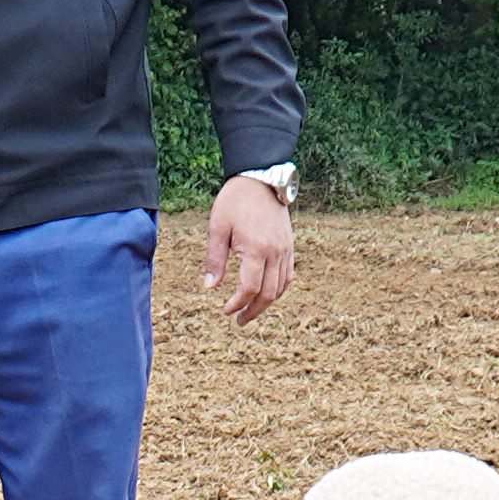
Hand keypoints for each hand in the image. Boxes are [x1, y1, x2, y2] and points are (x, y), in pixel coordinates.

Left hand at [204, 175, 293, 321]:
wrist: (260, 178)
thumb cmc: (235, 201)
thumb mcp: (218, 228)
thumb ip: (215, 259)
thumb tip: (209, 287)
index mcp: (256, 249)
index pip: (250, 288)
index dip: (238, 303)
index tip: (226, 311)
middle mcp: (275, 252)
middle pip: (269, 294)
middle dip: (253, 311)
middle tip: (239, 321)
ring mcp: (285, 249)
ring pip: (281, 287)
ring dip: (266, 303)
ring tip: (251, 311)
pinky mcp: (289, 245)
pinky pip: (288, 275)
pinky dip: (279, 289)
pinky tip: (267, 294)